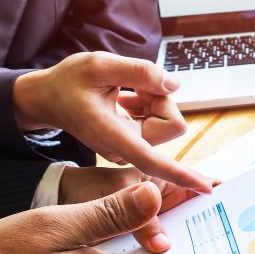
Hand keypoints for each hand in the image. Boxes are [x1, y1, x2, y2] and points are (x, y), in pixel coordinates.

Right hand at [12, 51, 209, 189]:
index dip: (182, 174)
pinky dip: (147, 102)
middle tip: (130, 85)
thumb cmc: (67, 82)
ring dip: (151, 98)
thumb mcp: (99, 65)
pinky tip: (125, 97)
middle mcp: (125, 149)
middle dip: (158, 97)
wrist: (48, 98)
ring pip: (166, 117)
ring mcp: (130, 147)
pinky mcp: (134, 140)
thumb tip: (174, 85)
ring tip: (122, 91)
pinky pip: (158, 118)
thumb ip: (139, 72)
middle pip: (171, 122)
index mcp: (114, 137)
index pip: (154, 161)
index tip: (206, 188)